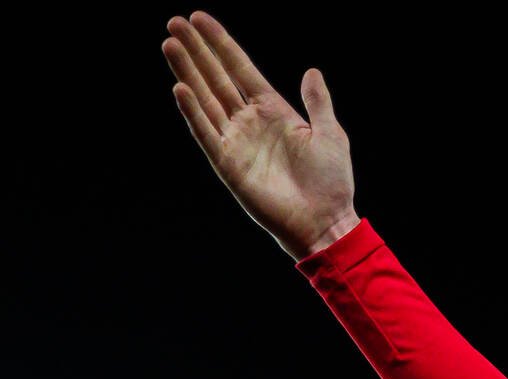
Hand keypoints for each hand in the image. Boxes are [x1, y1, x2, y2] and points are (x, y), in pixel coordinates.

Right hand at [162, 13, 358, 257]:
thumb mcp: (330, 134)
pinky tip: (181, 88)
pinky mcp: (228, 164)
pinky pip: (206, 132)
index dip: (221, 44)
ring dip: (187, 72)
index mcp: (274, 111)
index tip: (199, 18)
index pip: (241, 69)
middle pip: (217, 78)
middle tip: (174, 22)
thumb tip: (311, 71)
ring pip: (205, 99)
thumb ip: (318, 102)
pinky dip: (193, 111)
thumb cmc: (331, 182)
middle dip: (196, 51)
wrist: (326, 222)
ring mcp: (236, 142)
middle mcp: (250, 122)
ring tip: (169, 44)